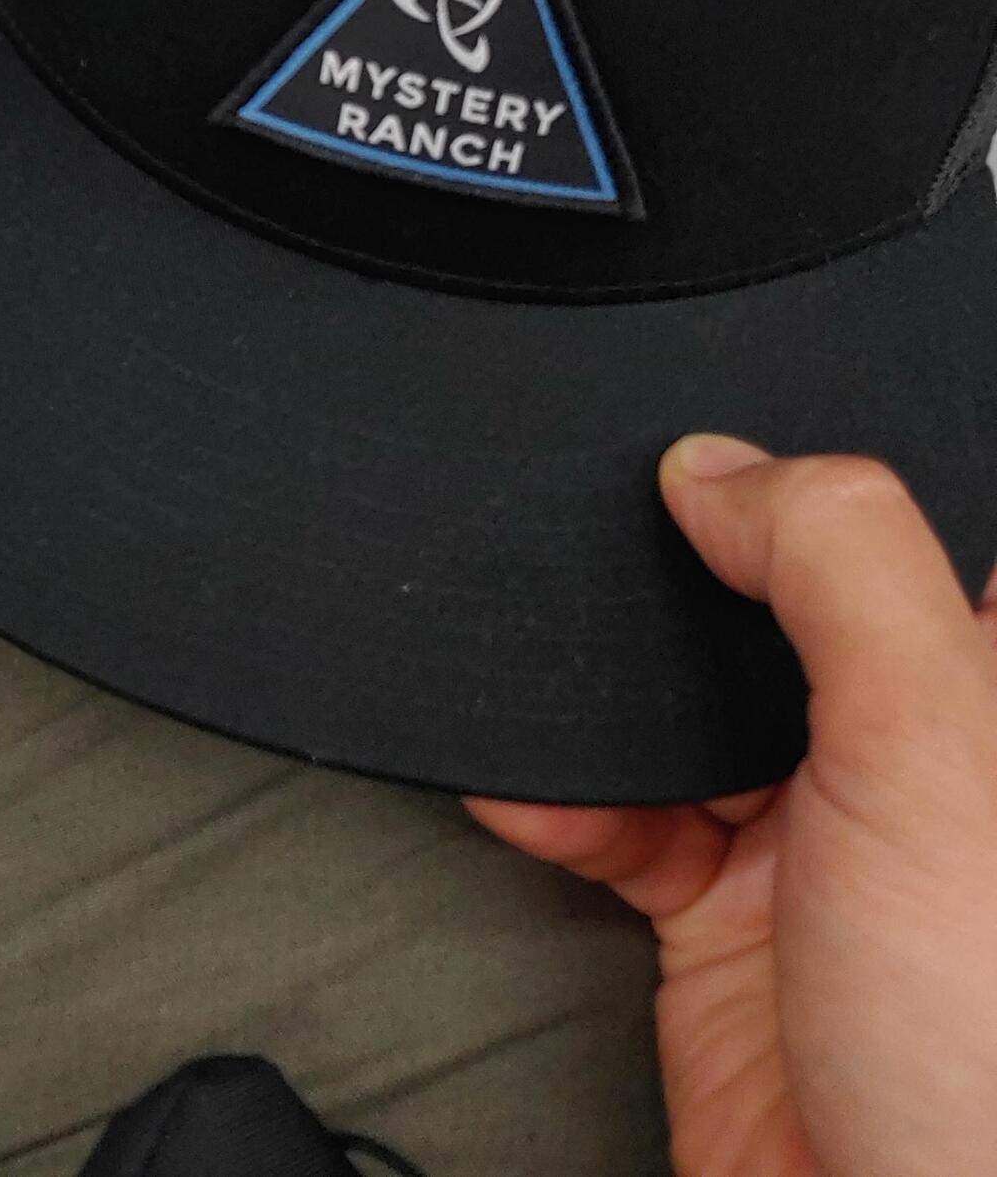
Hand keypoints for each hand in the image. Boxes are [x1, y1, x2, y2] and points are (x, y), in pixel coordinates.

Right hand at [465, 438, 996, 1176]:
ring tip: (537, 646)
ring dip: (602, 684)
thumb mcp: (936, 745)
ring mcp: (830, 843)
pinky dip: (558, 799)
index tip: (745, 413)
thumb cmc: (988, 1054)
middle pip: (792, 598)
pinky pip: (623, 824)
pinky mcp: (735, 930)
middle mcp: (930, 755)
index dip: (841, 456)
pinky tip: (517, 780)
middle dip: (695, 558)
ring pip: (690, 703)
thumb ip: (837, 562)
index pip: (937, 517)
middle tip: (617, 516)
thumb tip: (720, 466)